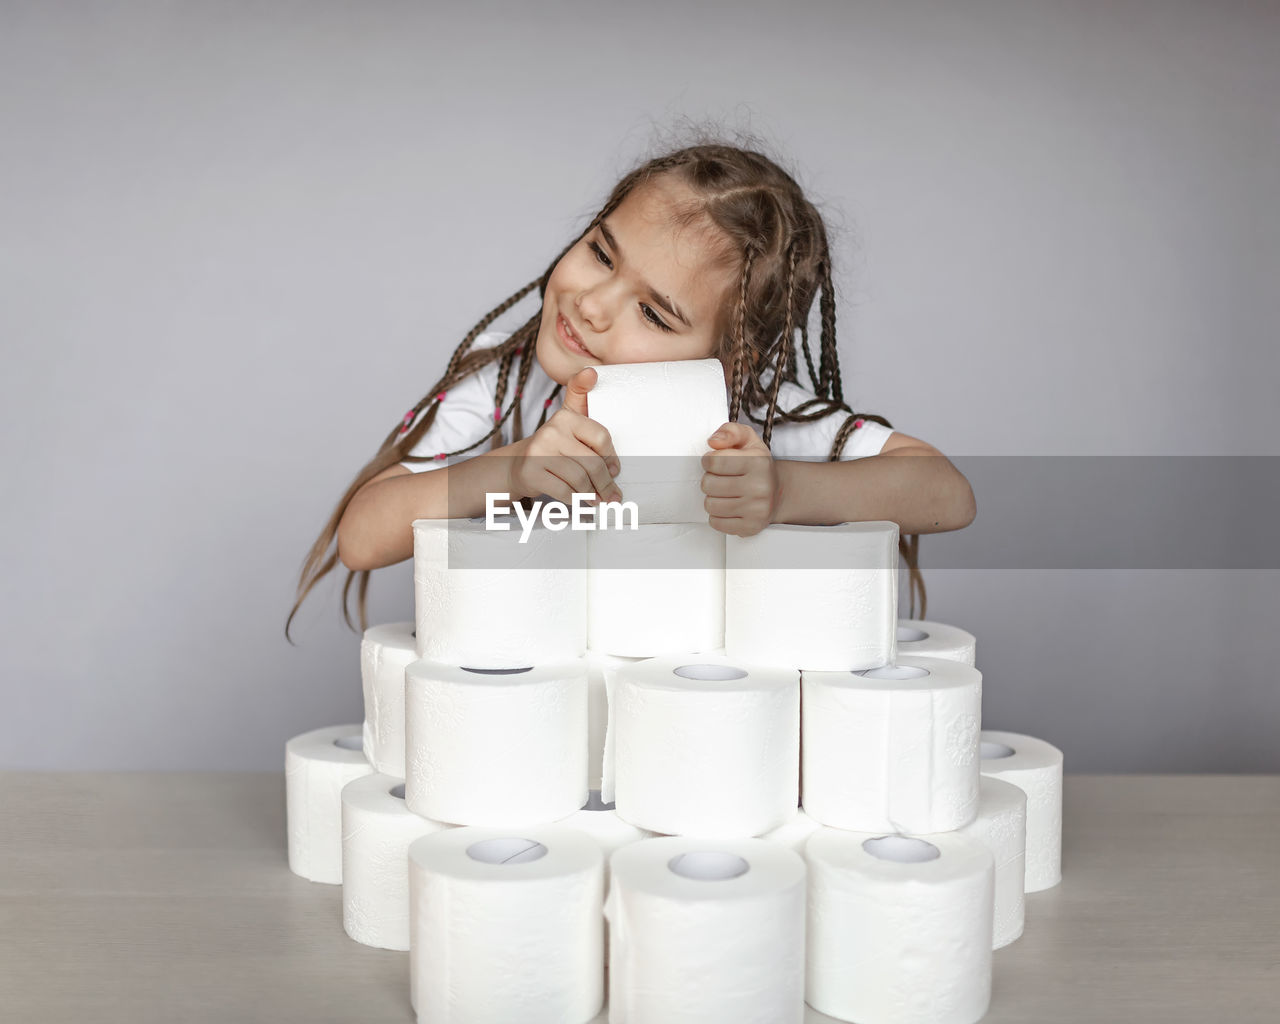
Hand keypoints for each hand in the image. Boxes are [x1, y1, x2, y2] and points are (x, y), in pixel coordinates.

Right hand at [508, 368, 621, 503]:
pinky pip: (565, 492)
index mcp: (565, 417)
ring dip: (592, 494)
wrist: (517, 465)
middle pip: (592, 462)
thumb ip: (580, 395)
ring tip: (597, 499)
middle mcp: (551, 431)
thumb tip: (591, 372)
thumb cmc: (553, 445)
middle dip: (605, 483)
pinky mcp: (532, 473)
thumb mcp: (567, 418)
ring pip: (580, 480)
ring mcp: (539, 453)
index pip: (601, 437)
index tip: (615, 470)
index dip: (611, 457)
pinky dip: (576, 501)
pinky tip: (581, 502)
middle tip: (612, 495)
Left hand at [700, 422, 777, 535]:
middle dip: (710, 480)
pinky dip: (718, 515)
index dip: (708, 460)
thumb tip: (713, 442)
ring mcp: (756, 509)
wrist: (777, 491)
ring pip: (710, 505)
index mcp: (758, 462)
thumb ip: (729, 431)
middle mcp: (760, 486)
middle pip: (708, 484)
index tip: (715, 462)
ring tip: (725, 493)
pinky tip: (729, 507)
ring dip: (713, 498)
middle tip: (722, 478)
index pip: (714, 461)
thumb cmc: (757, 465)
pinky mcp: (750, 527)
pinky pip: (716, 523)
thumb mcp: (747, 439)